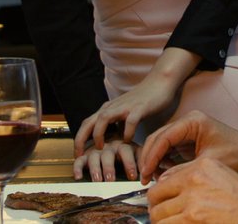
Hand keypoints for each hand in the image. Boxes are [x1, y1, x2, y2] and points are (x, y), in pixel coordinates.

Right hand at [73, 138, 138, 181]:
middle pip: (107, 155)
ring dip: (95, 169)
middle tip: (111, 179)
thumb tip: (151, 174)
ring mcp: (96, 150)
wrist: (110, 132)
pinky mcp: (85, 155)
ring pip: (93, 158)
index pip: (126, 151)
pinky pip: (79, 160)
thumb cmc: (126, 149)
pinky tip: (78, 177)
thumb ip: (143, 160)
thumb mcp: (137, 152)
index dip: (129, 163)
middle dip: (109, 168)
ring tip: (97, 180)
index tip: (133, 176)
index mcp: (122, 144)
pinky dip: (77, 168)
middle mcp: (108, 146)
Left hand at [75, 47, 200, 151]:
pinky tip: (128, 141)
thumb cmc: (143, 99)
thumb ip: (117, 124)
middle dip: (81, 139)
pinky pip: (129, 121)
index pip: (87, 123)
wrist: (160, 82)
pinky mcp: (139, 108)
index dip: (79, 139)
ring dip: (99, 134)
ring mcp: (125, 107)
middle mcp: (112, 107)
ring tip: (101, 148)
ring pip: (103, 119)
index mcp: (108, 109)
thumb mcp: (125, 112)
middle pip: (90, 121)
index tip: (77, 154)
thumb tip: (113, 141)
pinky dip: (127, 132)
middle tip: (80, 155)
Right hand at [138, 110, 237, 184]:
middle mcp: (188, 123)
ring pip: (162, 144)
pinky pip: (169, 150)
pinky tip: (162, 175)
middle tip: (144, 178)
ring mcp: (187, 131)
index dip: (152, 155)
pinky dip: (163, 162)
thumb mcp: (209, 163)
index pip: (164, 136)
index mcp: (193, 121)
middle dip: (149, 158)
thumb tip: (161, 181)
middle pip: (159, 138)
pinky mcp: (188, 142)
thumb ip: (183, 170)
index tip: (145, 172)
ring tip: (152, 179)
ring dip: (155, 161)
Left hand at [147, 157, 237, 223]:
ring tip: (172, 223)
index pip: (163, 180)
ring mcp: (192, 202)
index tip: (160, 203)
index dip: (158, 196)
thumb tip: (165, 186)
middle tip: (163, 218)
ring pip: (158, 216)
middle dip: (157, 210)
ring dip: (162, 222)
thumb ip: (192, 177)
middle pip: (155, 198)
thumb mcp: (220, 176)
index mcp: (200, 167)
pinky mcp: (193, 219)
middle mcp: (193, 180)